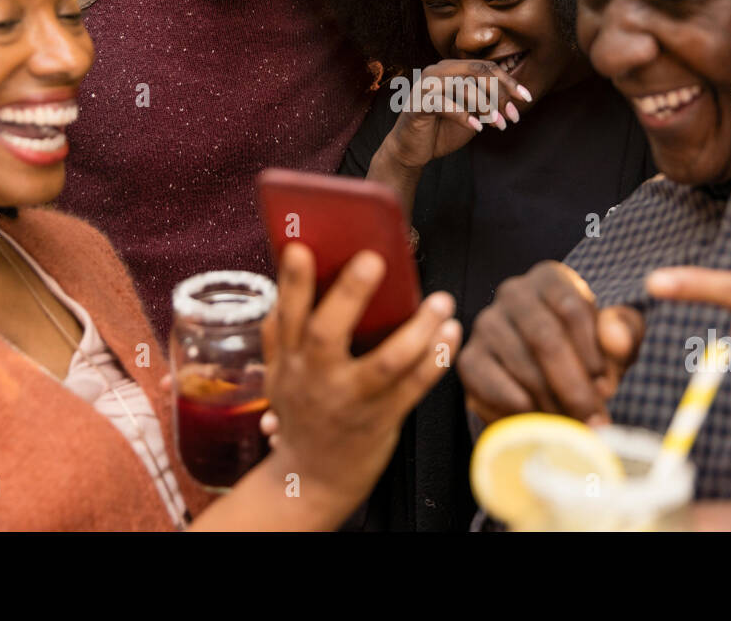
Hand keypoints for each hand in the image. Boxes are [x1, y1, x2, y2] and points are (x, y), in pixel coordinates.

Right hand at [258, 243, 461, 521]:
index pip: (285, 316)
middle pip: (326, 334)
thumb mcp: (279, 376)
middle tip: (374, 259)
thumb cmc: (301, 414)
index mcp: (289, 361)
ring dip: (417, 329)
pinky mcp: (383, 418)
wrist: (312, 481)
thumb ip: (281, 333)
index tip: (301, 248)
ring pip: (386, 362)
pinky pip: (415, 386)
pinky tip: (451, 331)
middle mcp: (316, 379)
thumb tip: (289, 279)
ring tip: (441, 300)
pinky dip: (437, 358)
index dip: (291, 283)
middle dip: (349, 294)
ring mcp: (351, 400)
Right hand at [378, 59, 531, 170]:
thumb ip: (489, 104)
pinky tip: (478, 128)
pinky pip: (444, 104)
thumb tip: (515, 100)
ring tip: (499, 125)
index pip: (486, 67)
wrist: (412, 150)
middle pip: (477, 72)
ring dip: (486, 106)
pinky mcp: (417, 103)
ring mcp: (426, 85)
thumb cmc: (442, 130)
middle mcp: (438, 71)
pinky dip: (463, 116)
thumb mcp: (472, 115)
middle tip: (512, 116)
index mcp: (452, 69)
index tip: (525, 99)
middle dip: (500, 94)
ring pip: (463, 85)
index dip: (508, 82)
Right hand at [457, 260, 643, 424]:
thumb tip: (616, 339)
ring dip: (553, 404)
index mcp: (550, 278)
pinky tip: (542, 423)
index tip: (607, 386)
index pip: (571, 308)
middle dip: (573, 386)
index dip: (593, 352)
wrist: (549, 377)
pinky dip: (522, 412)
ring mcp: (486, 325)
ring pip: (522, 367)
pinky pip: (494, 387)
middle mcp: (513, 293)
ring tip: (574, 426)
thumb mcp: (615, 339)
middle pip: (545, 339)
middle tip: (593, 420)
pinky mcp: (469, 359)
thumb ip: (623, 333)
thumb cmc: (588, 351)